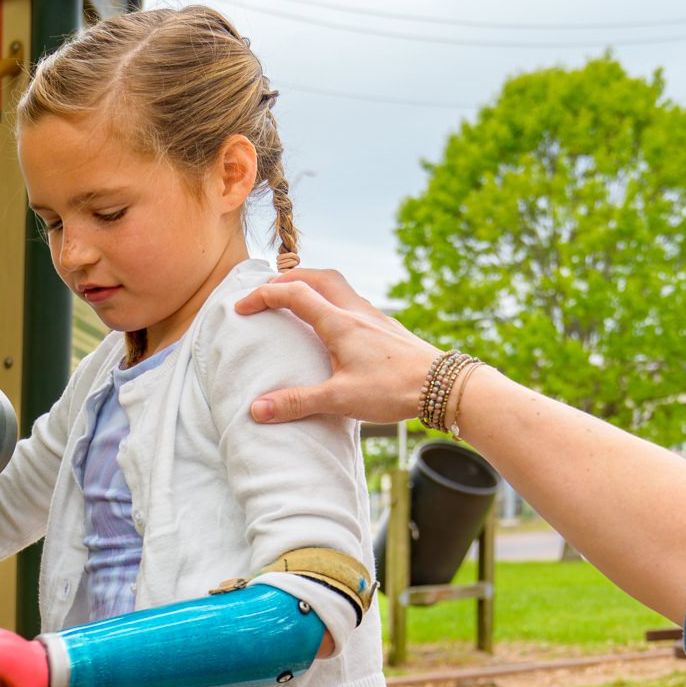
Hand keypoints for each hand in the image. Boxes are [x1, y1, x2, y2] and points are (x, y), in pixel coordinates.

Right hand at [234, 268, 441, 423]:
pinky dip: (331, 298)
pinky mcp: (385, 326)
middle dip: (287, 278)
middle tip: (267, 291)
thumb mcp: (340, 399)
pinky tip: (333, 321)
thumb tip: (256, 410)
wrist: (444, 385)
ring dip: (311, 283)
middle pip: (316, 276)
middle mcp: (355, 311)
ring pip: (337, 284)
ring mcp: (373, 316)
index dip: (263, 296)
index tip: (242, 307)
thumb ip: (297, 402)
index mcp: (339, 323)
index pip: (293, 294)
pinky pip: (352, 299)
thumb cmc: (393, 389)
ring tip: (295, 298)